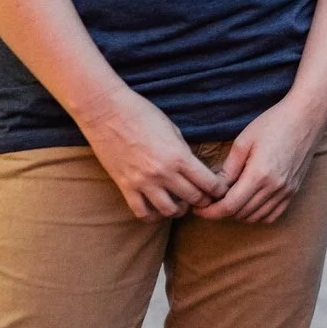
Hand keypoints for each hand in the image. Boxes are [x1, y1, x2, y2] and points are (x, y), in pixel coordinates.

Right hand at [78, 88, 225, 220]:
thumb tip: (193, 168)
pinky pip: (142, 213)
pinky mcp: (125, 186)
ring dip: (179, 210)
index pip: (209, 184)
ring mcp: (143, 182)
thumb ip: (183, 151)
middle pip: (194, 199)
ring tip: (180, 203)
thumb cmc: (141, 113)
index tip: (220, 189)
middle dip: (204, 200)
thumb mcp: (172, 129)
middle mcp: (163, 173)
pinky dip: (152, 215)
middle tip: (204, 196)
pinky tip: (157, 208)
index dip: (219, 189)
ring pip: (169, 211)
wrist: (106, 111)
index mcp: (179, 156)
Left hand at [196, 95, 326, 224]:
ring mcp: (286, 191)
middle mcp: (274, 188)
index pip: (229, 206)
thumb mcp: (244, 141)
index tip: (199, 209)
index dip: (211, 211)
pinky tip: (249, 203)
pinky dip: (257, 215)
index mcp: (259, 175)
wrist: (306, 116)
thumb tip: (215, 188)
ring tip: (228, 201)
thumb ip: (228, 169)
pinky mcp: (294, 190)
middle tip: (210, 202)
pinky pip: (273, 215)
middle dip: (222, 212)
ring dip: (239, 214)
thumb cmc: (274, 123)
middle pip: (241, 214)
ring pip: (256, 217)